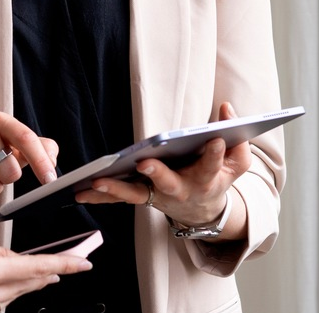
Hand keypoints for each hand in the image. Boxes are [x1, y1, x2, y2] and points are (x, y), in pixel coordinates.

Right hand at [0, 232, 91, 312]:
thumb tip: (18, 261)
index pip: (37, 268)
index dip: (65, 265)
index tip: (84, 262)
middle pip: (30, 285)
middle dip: (49, 272)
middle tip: (68, 262)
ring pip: (15, 295)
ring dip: (28, 281)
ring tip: (41, 270)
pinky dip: (5, 291)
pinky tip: (8, 281)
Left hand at [75, 102, 249, 231]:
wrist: (203, 210)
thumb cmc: (218, 178)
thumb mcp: (237, 163)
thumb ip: (237, 138)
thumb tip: (226, 107)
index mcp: (207, 179)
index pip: (212, 164)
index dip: (215, 153)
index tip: (215, 140)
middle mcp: (181, 190)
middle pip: (169, 183)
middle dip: (157, 173)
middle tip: (145, 163)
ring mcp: (159, 196)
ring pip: (136, 194)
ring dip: (115, 190)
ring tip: (96, 181)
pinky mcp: (142, 197)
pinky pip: (120, 197)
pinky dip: (100, 196)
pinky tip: (81, 191)